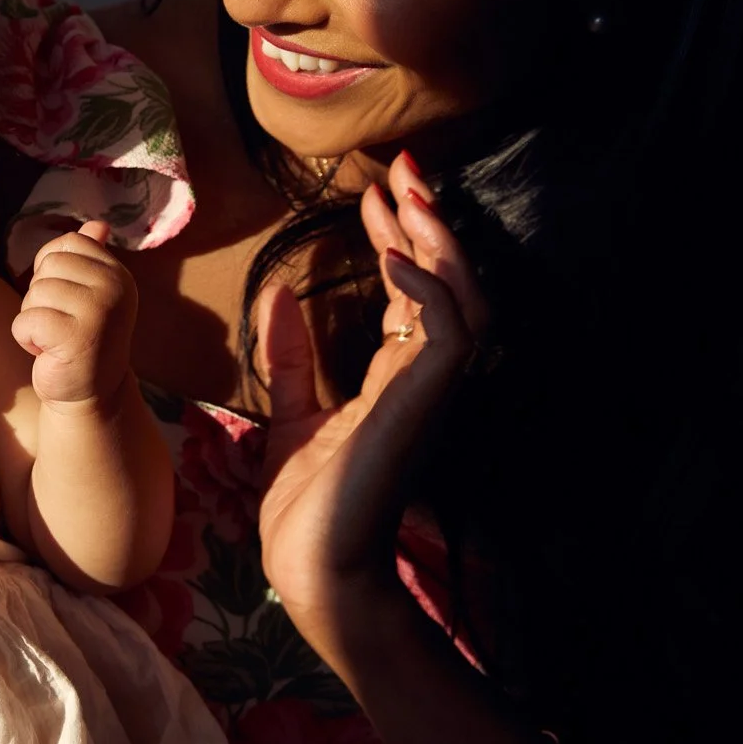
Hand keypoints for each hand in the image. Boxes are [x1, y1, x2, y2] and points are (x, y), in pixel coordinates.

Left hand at [11, 221, 137, 407]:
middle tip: (62, 325)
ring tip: (56, 340)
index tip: (69, 302)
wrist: (90, 395)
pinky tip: (49, 353)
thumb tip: (98, 225)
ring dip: (34, 320)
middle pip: (48, 267)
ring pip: (35, 293)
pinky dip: (27, 339)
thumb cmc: (81, 339)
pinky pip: (26, 320)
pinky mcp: (77, 336)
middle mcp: (115, 288)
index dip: (53, 272)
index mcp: (119, 273)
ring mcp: (99, 311)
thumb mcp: (88, 294)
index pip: (68, 244)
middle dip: (41, 298)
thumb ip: (90, 258)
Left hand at [255, 154, 489, 665]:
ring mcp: (426, 395)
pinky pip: (446, 338)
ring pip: (463, 303)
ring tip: (409, 199)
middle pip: (448, 286)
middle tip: (405, 171)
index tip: (374, 193)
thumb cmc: (305, 509)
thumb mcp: (287, 416)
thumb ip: (289, 358)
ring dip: (440, 246)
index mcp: (395, 381)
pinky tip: (396, 260)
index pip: (414, 294)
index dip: (401, 240)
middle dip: (429, 224)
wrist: (312, 571)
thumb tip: (279, 295)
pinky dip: (428, 293)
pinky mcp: (418, 408)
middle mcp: (421, 382)